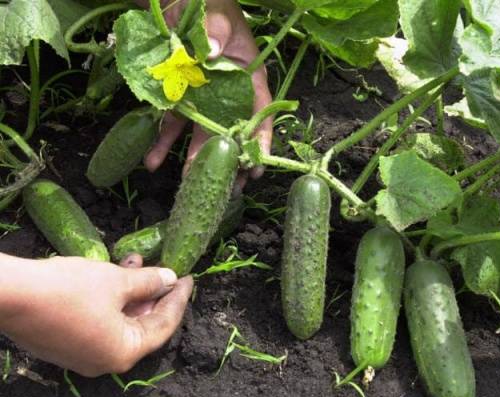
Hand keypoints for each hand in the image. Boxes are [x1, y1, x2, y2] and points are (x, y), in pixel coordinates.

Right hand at [0, 254, 192, 376]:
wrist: (9, 295)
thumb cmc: (70, 289)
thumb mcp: (116, 281)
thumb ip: (148, 282)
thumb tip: (169, 279)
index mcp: (123, 353)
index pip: (163, 326)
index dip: (178, 299)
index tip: (188, 278)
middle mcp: (104, 361)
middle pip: (142, 326)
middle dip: (153, 294)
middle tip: (164, 270)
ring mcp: (81, 355)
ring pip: (119, 321)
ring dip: (130, 291)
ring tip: (134, 261)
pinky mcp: (64, 344)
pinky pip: (99, 322)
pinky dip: (111, 299)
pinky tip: (111, 272)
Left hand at [138, 0, 272, 193]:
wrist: (178, 1)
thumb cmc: (209, 5)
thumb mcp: (217, 14)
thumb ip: (217, 29)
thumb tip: (214, 52)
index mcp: (248, 77)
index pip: (259, 113)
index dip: (259, 140)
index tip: (256, 166)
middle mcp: (227, 94)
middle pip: (230, 131)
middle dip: (227, 160)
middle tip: (226, 187)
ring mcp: (202, 99)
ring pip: (201, 135)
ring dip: (194, 160)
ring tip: (188, 183)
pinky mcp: (178, 98)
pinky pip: (170, 124)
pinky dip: (162, 143)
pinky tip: (152, 162)